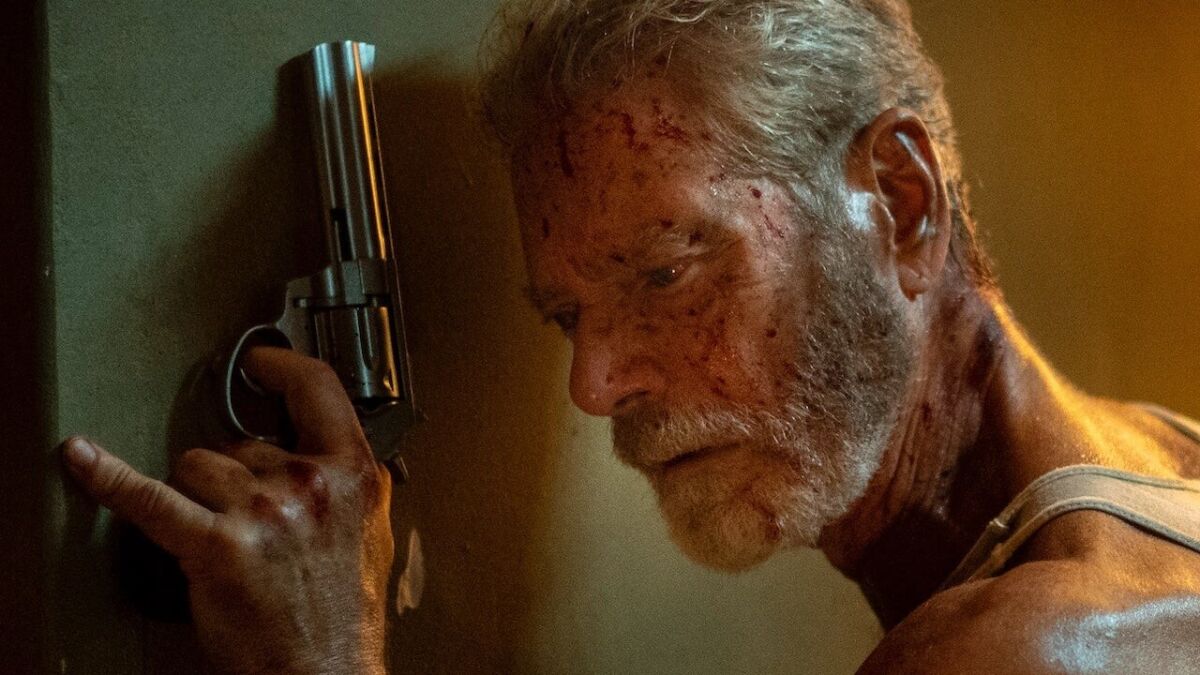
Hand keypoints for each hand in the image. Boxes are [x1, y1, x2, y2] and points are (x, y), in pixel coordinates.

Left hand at [62, 347, 393, 674]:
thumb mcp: (372, 536)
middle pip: (241, 442)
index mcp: (353, 475)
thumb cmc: (343, 617)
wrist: (324, 672)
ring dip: (197, 497)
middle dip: (233, 475)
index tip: (262, 361)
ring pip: (197, 467)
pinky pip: (151, 500)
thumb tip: (331, 459)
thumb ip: (353, 487)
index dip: (283, 367)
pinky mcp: (216, 546)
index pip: (317, 390)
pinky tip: (86, 459)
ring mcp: (263, 511)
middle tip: (248, 520)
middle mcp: (309, 483)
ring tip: (221, 538)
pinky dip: (111, 479)